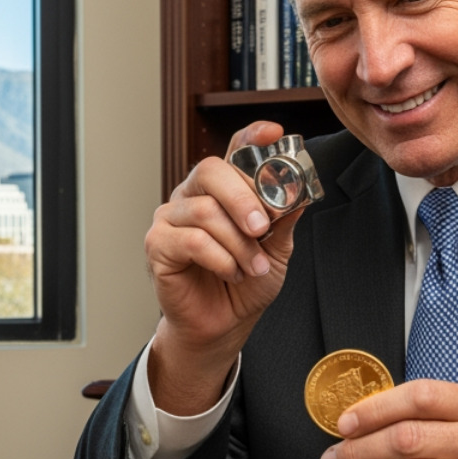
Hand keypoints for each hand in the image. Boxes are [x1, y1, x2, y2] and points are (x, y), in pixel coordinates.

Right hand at [144, 121, 303, 414]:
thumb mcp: (277, 250)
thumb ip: (284, 221)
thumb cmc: (245, 283)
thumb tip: (300, 193)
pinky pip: (190, 240)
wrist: (223, 324)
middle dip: (243, 197)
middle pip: (210, 170)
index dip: (252, 136)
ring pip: (204, 210)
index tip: (275, 133)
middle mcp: (192, 195)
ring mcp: (170, 217)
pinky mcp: (157, 244)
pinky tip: (231, 272)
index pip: (233, 150)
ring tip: (253, 266)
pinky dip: (219, 258)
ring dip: (237, 242)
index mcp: (222, 189)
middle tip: (263, 226)